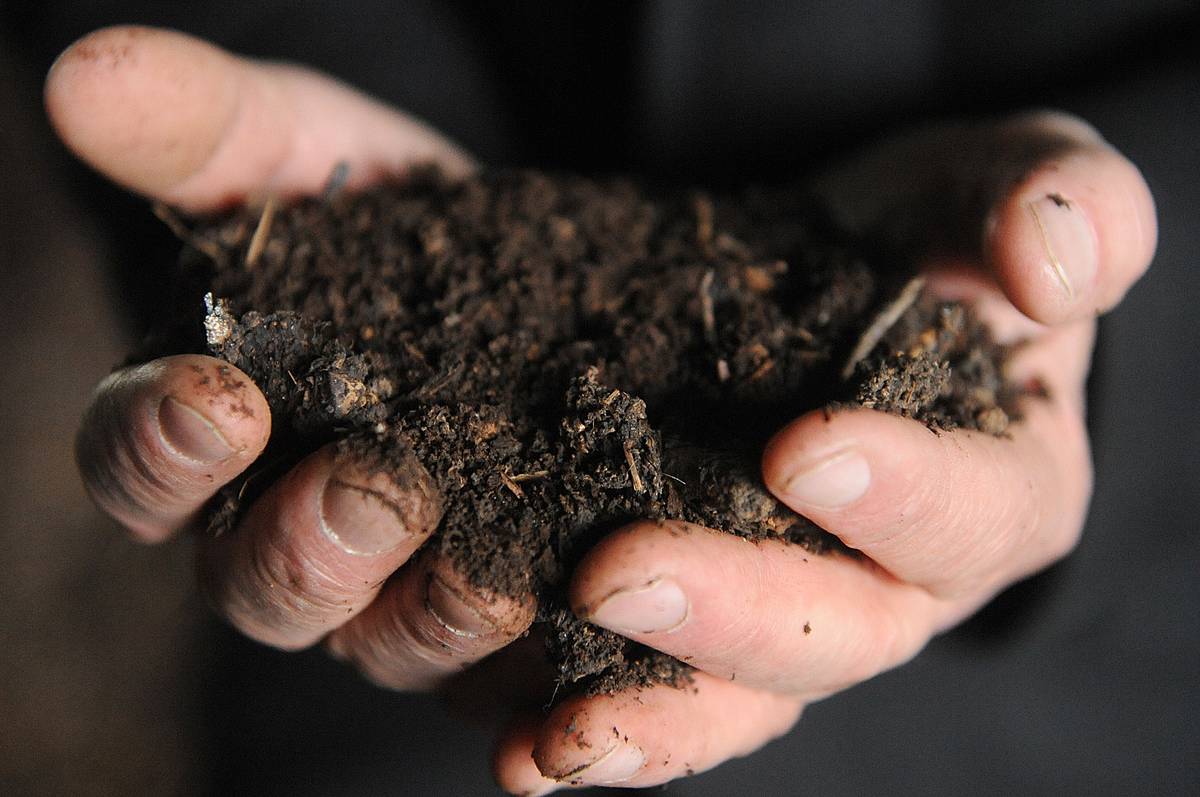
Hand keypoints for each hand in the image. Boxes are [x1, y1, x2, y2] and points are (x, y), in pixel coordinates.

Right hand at [62, 26, 534, 689]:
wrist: (569, 268)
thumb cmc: (410, 218)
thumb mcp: (317, 149)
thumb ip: (209, 130)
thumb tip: (83, 76)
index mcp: (222, 445)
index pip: (142, 471)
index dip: (161, 447)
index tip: (216, 396)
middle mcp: (301, 541)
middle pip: (266, 587)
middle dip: (307, 548)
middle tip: (368, 492)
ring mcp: (409, 597)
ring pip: (393, 647)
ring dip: (430, 620)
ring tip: (490, 578)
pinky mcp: (517, 630)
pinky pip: (518, 684)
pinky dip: (542, 697)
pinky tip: (575, 680)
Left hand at [491, 112, 1154, 792]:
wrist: (833, 267)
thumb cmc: (935, 233)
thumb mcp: (1007, 185)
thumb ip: (1063, 204)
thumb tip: (1056, 264)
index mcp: (999, 489)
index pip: (972, 512)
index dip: (898, 495)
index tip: (801, 453)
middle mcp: (899, 581)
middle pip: (833, 630)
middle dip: (728, 612)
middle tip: (616, 576)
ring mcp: (795, 606)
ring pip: (739, 693)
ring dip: (647, 717)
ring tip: (552, 737)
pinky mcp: (706, 612)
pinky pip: (660, 686)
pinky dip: (592, 711)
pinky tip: (513, 738)